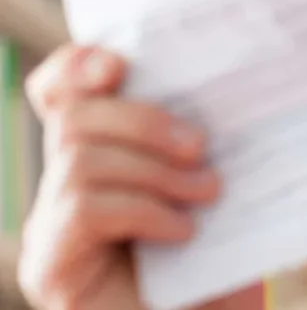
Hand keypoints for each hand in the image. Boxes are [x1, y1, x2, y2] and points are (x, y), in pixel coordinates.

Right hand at [16, 45, 254, 309]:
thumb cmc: (223, 262)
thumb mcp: (217, 188)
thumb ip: (199, 142)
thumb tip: (229, 81)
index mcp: (102, 155)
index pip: (61, 92)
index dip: (79, 65)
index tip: (121, 62)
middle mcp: (64, 188)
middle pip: (75, 117)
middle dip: (143, 120)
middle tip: (202, 147)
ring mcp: (52, 229)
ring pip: (80, 158)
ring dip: (154, 168)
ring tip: (207, 192)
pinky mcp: (52, 268)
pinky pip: (86, 209)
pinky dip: (144, 209)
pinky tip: (184, 231)